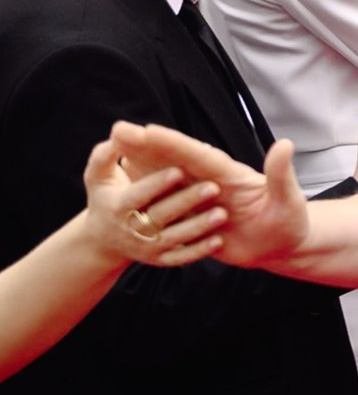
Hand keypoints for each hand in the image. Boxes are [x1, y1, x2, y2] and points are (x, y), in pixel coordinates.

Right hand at [80, 137, 229, 269]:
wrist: (102, 242)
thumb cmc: (105, 198)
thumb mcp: (98, 177)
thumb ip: (105, 156)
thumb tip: (117, 134)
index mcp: (118, 206)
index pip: (138, 195)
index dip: (156, 183)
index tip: (178, 169)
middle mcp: (132, 229)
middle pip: (160, 216)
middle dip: (186, 202)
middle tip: (213, 187)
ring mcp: (147, 247)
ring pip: (174, 238)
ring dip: (198, 227)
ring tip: (223, 213)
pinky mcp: (160, 259)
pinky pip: (180, 258)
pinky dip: (199, 251)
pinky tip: (219, 240)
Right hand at [106, 123, 310, 271]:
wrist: (285, 247)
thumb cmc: (291, 220)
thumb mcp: (289, 200)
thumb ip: (281, 174)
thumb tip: (286, 143)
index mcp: (229, 174)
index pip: (196, 154)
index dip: (171, 143)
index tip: (144, 129)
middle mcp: (211, 184)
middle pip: (174, 162)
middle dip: (148, 148)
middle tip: (118, 132)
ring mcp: (201, 204)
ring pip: (166, 185)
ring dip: (145, 170)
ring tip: (119, 154)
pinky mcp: (196, 225)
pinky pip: (170, 212)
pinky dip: (152, 202)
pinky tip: (132, 196)